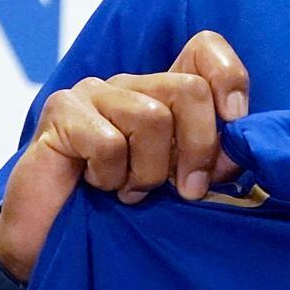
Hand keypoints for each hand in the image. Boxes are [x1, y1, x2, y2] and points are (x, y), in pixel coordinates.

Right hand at [0, 31, 248, 279]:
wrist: (51, 240)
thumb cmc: (119, 211)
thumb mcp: (178, 181)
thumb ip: (210, 157)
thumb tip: (238, 147)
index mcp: (163, 92)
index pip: (205, 49)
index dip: (229, 79)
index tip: (235, 123)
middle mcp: (131, 83)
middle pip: (190, 89)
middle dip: (199, 147)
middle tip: (188, 189)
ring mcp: (93, 93)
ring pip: (152, 117)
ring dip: (149, 171)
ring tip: (131, 191)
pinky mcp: (61, 112)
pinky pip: (108, 141)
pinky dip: (111, 176)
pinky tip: (97, 185)